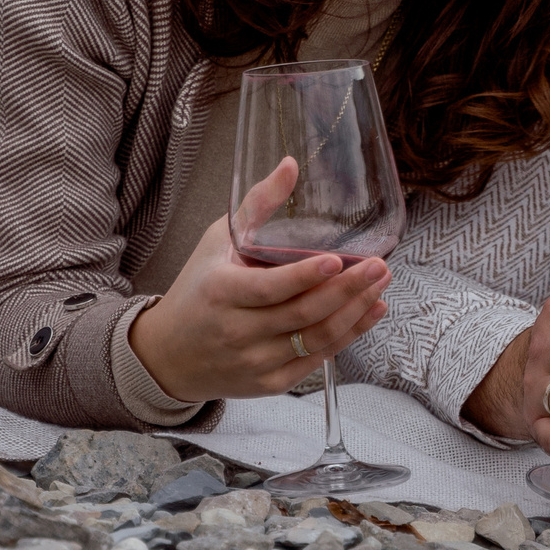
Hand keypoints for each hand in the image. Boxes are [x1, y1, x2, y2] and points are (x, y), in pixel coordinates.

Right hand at [128, 161, 391, 402]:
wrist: (169, 356)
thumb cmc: (197, 289)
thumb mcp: (217, 241)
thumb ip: (256, 205)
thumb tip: (290, 165)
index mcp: (221, 293)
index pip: (268, 288)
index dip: (304, 276)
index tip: (336, 259)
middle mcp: (237, 332)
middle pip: (302, 314)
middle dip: (346, 290)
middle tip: (379, 266)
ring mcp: (255, 362)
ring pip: (315, 339)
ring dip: (355, 312)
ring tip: (381, 285)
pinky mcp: (269, 383)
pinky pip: (316, 360)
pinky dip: (348, 336)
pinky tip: (369, 312)